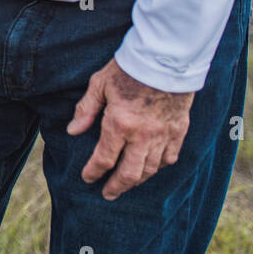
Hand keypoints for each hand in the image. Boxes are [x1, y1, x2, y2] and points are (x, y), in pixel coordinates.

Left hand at [67, 57, 193, 200]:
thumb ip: (86, 110)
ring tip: (126, 184)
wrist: (166, 58)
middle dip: (116, 187)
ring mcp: (164, 135)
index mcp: (119, 124)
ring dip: (136, 181)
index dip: (93, 172)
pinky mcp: (180, 131)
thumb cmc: (128, 69)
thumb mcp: (99, 85)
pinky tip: (150, 168)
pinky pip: (170, 158)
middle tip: (107, 194)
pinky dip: (158, 167)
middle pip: (129, 173)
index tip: (87, 178)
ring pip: (150, 169)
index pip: (104, 159)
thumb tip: (72, 131)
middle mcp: (143, 136)